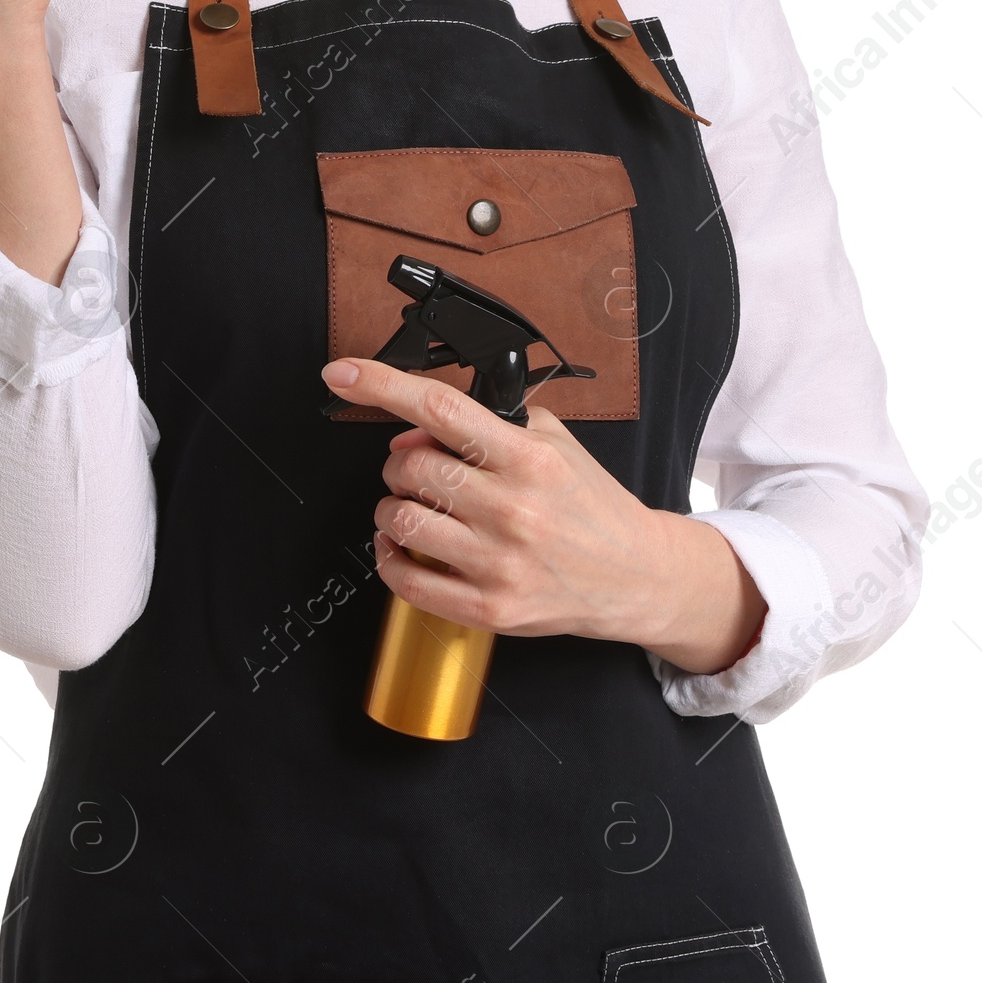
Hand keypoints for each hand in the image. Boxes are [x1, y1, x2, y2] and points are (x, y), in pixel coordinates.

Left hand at [321, 357, 765, 674]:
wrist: (639, 575)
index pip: (440, 409)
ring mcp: (499, 562)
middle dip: (399, 463)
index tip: (342, 373)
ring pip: (402, 522)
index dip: (381, 385)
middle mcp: (512, 508)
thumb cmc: (591, 505)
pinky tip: (404, 547)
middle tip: (416, 469)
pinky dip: (391, 558)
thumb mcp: (553, 442)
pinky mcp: (491, 609)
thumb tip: (414, 432)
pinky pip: (408, 582)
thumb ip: (487, 425)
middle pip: (409, 469)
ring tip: (416, 508)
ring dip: (394, 509)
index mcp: (528, 458)